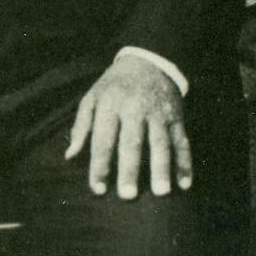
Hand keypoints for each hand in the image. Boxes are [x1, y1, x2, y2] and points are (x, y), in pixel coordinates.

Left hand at [65, 54, 189, 199]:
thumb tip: (70, 155)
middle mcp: (135, 108)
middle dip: (130, 169)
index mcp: (111, 104)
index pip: (103, 138)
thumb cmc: (115, 85)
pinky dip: (185, 163)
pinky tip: (185, 183)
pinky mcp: (176, 117)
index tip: (98, 188)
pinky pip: (182, 141)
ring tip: (161, 192)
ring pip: (161, 142)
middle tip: (128, 195)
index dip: (100, 164)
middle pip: (132, 142)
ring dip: (162, 168)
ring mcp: (158, 113)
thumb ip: (81, 125)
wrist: (149, 59)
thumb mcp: (93, 97)